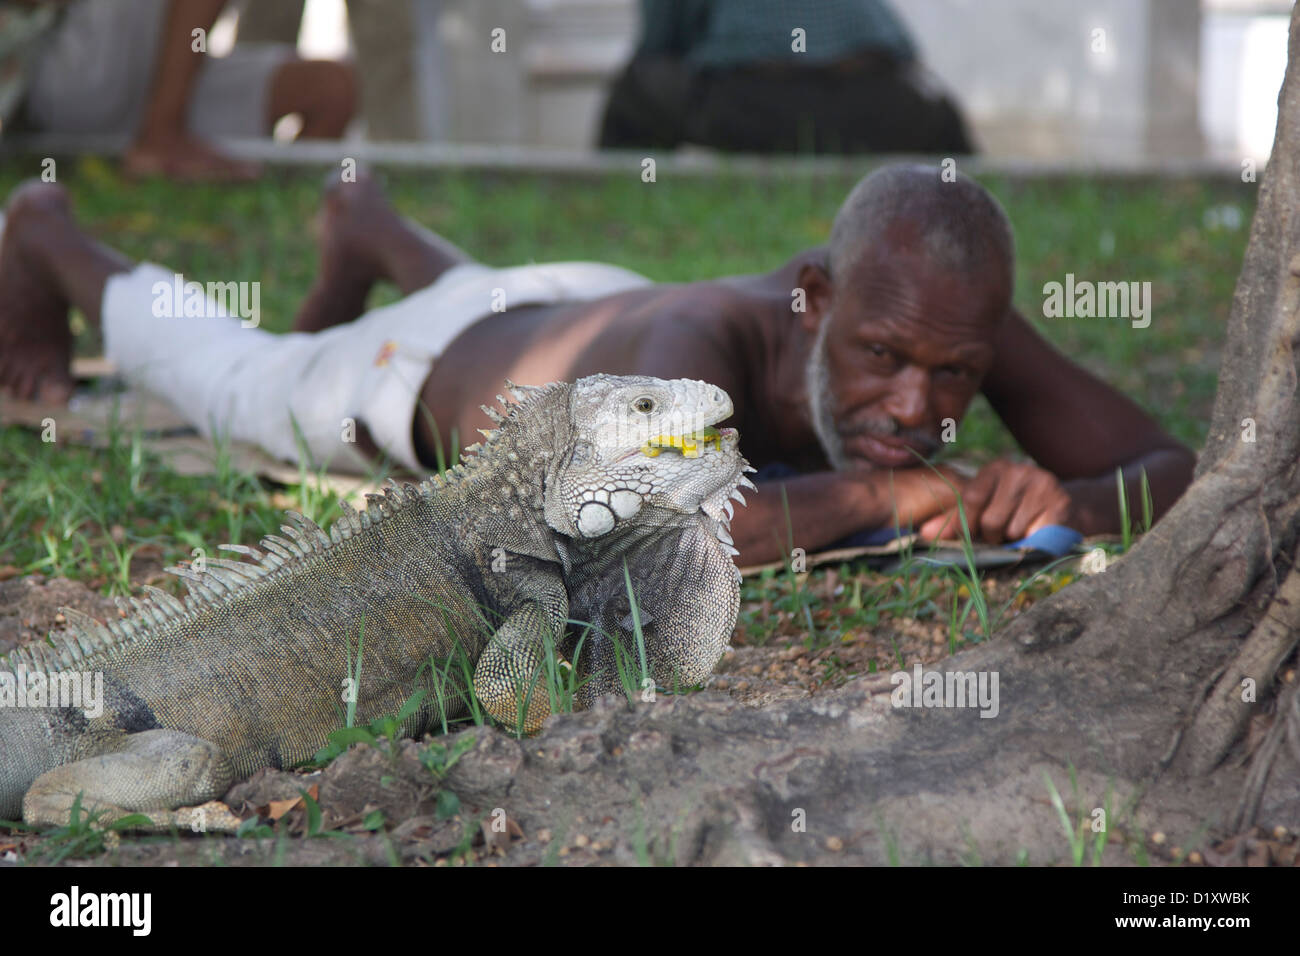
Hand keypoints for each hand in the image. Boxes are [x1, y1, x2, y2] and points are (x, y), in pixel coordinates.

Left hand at [917, 460, 1070, 543]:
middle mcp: (1018, 470)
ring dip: (1011, 541)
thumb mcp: (984, 511)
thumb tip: (924, 534)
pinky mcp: (1060, 503)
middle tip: (999, 536)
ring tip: (1019, 533)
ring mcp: (1042, 484)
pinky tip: (1036, 533)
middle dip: (991, 537)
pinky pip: (1034, 536)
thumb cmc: (1015, 513)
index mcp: (995, 469)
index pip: (971, 498)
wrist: (1064, 511)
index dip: (965, 524)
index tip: (967, 538)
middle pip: (990, 519)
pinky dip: (1031, 542)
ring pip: (1010, 530)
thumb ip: (955, 521)